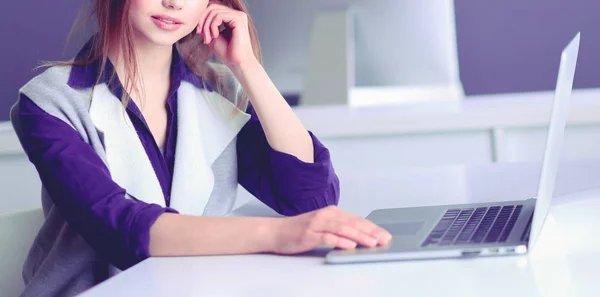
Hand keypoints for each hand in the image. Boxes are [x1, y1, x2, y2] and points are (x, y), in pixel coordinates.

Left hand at [196, 1, 255, 66]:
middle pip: (212, 6)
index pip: (212, 8)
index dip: (202, 18)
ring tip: (208, 38)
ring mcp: (238, 15)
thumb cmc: (227, 53)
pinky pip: (218, 16)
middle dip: (202, 20)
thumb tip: (198, 16)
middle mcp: (236, 14)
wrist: (238, 63)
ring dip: (206, 25)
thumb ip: (207, 25)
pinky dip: (212, 26)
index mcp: (231, 17)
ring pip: (214, 11)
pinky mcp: (238, 19)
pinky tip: (215, 36)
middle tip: (201, 34)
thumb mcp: (213, 36)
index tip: (199, 32)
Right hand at [270, 206, 391, 253]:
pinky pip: (327, 237)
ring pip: (343, 229)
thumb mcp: (321, 225)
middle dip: (371, 232)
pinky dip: (340, 241)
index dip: (372, 227)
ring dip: (359, 237)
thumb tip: (359, 237)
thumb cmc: (299, 230)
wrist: (275, 232)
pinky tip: (350, 246)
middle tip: (384, 240)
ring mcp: (317, 224)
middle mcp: (325, 215)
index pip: (356, 220)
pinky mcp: (309, 234)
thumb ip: (338, 228)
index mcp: (331, 212)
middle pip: (352, 223)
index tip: (385, 235)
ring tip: (372, 243)